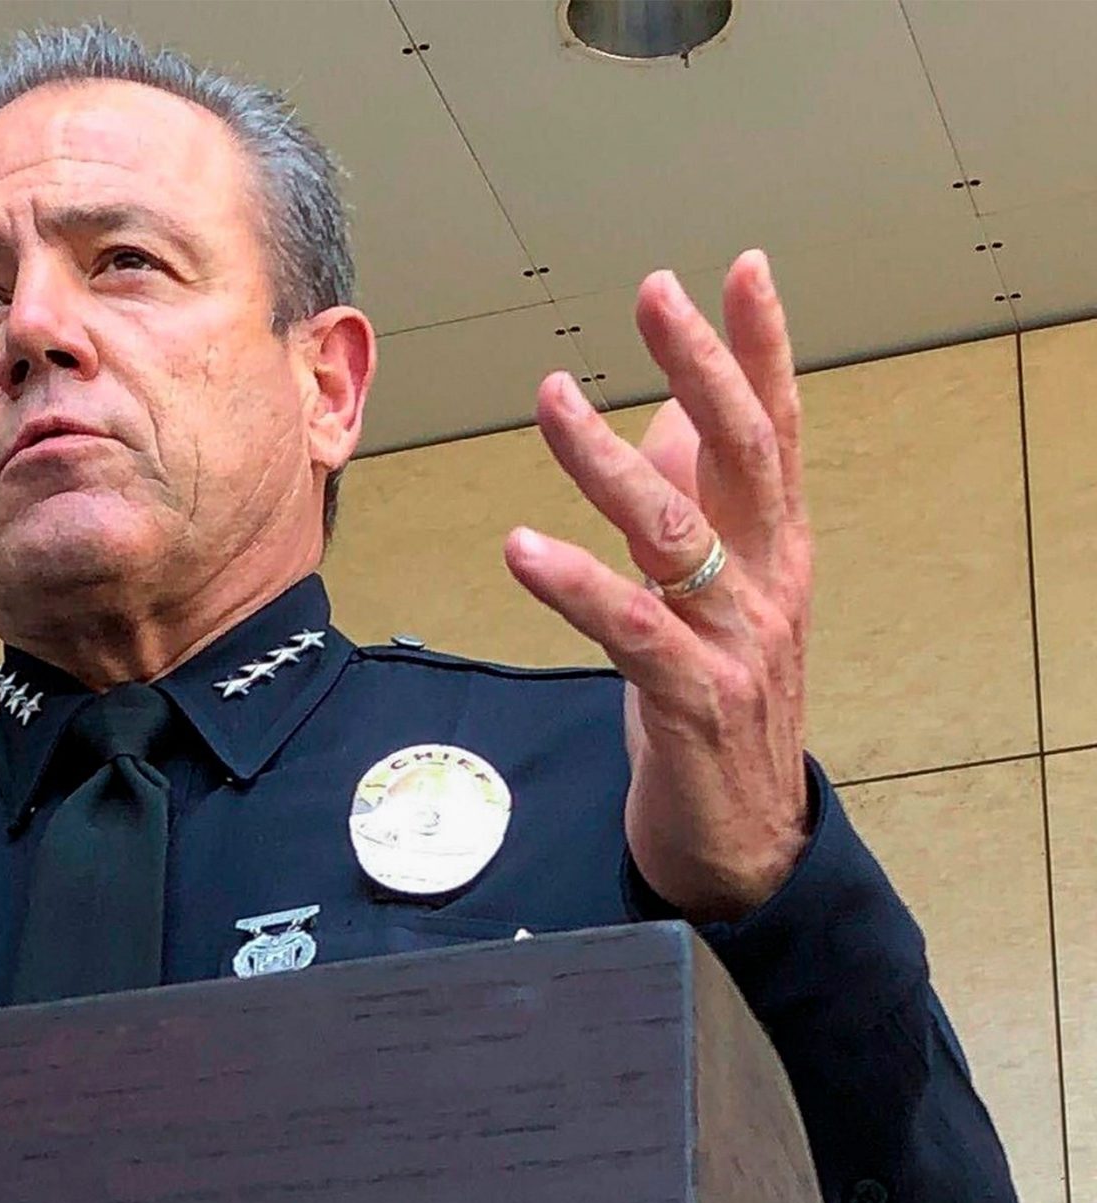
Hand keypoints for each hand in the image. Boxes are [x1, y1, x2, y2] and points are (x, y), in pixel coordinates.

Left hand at [503, 251, 812, 922]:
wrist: (743, 840)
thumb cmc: (714, 705)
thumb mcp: (711, 597)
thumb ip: (698, 507)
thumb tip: (672, 418)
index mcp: (773, 549)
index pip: (775, 428)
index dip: (762, 346)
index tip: (741, 267)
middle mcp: (767, 582)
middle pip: (742, 452)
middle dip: (702, 364)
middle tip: (656, 294)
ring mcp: (735, 641)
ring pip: (675, 530)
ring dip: (608, 460)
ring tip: (552, 396)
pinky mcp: (691, 700)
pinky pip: (630, 628)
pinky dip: (574, 584)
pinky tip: (521, 546)